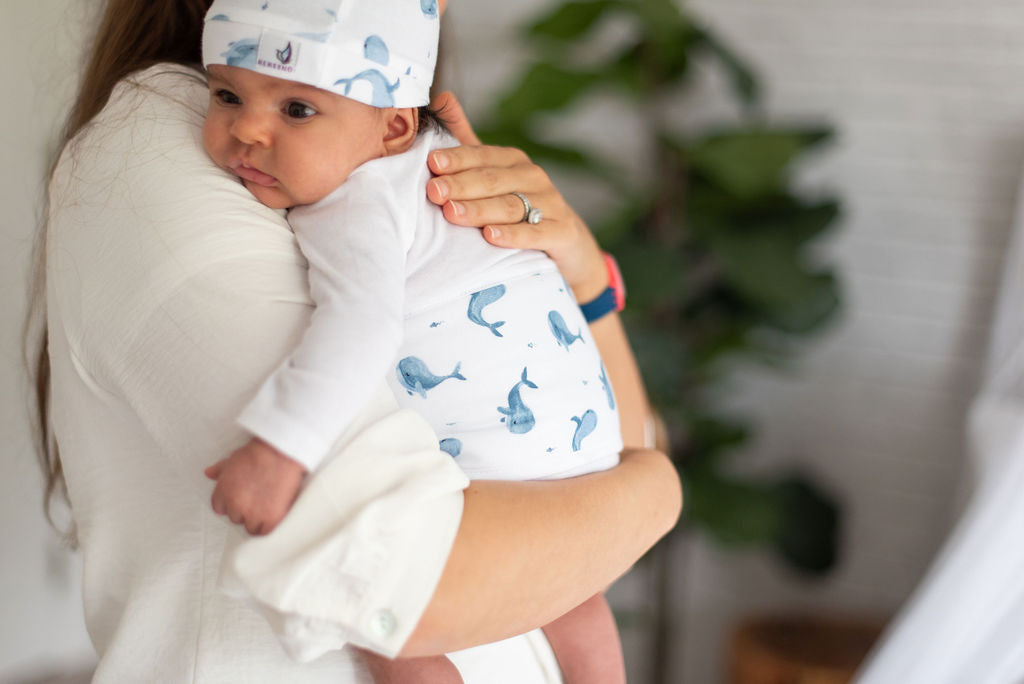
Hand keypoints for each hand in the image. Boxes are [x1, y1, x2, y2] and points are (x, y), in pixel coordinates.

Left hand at [204, 437, 306, 534]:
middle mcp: (235, 504)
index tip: (240, 500)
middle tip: (256, 501)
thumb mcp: (234, 459)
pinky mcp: (271, 518)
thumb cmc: (259, 452)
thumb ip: (220, 470)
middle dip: (244, 511)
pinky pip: (265, 531)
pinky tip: (273, 517)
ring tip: (266, 508)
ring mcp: (253, 513)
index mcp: (223, 491)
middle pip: (235, 518)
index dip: (230, 504)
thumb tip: (208, 473)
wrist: (280, 453)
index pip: (219, 509)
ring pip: (250, 527)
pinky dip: (268, 526)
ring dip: (257, 520)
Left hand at [426, 91, 607, 302]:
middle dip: (461, 186)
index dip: (457, 159)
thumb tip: (442, 97)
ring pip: (510, 206)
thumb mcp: (493, 175)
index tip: (431, 163)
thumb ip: (467, 144)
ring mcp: (550, 204)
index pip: (481, 155)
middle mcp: (532, 177)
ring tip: (452, 214)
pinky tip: (491, 237)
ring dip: (479, 210)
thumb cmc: (517, 205)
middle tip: (434, 192)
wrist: (564, 240)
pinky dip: (513, 235)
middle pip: (492, 180)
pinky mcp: (562, 231)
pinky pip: (535, 233)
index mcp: (512, 161)